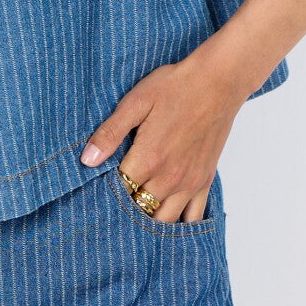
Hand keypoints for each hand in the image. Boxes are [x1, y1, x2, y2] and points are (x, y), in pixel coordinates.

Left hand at [79, 50, 245, 222]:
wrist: (218, 82)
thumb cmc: (176, 87)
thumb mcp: (135, 102)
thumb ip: (110, 133)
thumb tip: (87, 160)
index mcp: (148, 159)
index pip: (118, 191)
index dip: (104, 192)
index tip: (95, 186)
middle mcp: (169, 178)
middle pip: (139, 210)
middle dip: (123, 209)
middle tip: (112, 201)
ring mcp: (189, 182)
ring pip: (164, 220)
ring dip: (148, 219)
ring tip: (135, 210)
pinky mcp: (205, 181)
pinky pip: (194, 217)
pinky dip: (180, 224)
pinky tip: (167, 218)